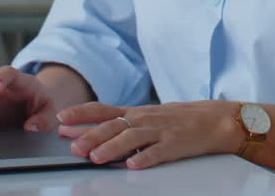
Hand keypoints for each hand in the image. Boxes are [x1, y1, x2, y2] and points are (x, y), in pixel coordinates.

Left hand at [57, 101, 240, 169]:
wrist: (213, 119)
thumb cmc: (176, 119)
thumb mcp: (145, 116)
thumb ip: (115, 123)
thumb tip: (80, 130)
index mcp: (135, 112)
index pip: (103, 110)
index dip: (81, 114)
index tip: (61, 119)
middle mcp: (145, 119)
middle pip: (114, 126)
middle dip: (92, 136)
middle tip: (75, 146)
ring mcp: (160, 131)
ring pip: (132, 138)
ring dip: (113, 148)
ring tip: (97, 157)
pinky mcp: (175, 145)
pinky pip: (158, 152)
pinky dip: (145, 159)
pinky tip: (134, 165)